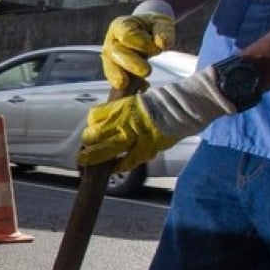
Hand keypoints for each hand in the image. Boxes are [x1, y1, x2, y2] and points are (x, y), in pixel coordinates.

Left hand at [78, 66, 236, 171]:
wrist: (187, 104)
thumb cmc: (165, 101)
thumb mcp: (139, 100)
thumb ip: (124, 110)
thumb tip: (109, 119)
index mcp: (123, 106)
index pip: (96, 116)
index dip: (92, 125)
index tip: (91, 131)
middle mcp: (125, 119)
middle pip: (96, 134)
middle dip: (88, 144)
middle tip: (82, 153)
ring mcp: (135, 134)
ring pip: (107, 148)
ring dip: (95, 157)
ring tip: (86, 162)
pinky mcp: (147, 146)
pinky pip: (128, 160)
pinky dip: (120, 165)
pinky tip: (114, 168)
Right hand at [101, 0, 175, 89]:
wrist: (147, 33)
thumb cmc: (153, 27)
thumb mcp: (161, 23)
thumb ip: (163, 31)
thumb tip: (163, 43)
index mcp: (120, 26)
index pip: (126, 35)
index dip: (141, 43)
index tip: (157, 50)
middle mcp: (111, 42)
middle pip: (115, 53)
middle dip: (130, 63)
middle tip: (147, 71)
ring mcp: (110, 58)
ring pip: (111, 68)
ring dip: (119, 77)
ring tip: (126, 85)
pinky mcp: (115, 72)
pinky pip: (117, 80)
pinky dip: (128, 87)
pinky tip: (141, 88)